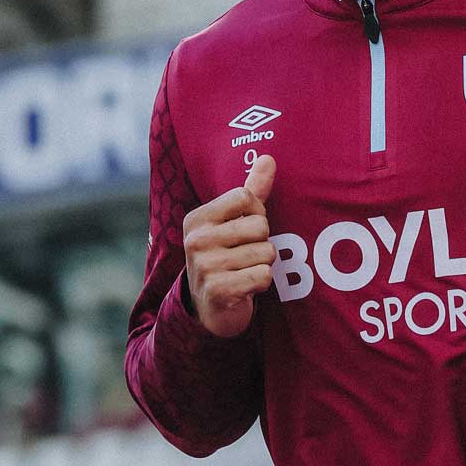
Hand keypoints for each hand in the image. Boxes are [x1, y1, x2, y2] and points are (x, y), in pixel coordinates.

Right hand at [181, 156, 276, 337]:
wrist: (209, 307)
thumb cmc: (226, 255)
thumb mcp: (234, 221)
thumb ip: (252, 190)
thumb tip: (269, 158)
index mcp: (197, 218)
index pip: (246, 196)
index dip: (257, 212)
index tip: (247, 228)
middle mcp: (195, 240)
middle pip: (260, 225)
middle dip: (263, 241)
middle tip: (245, 254)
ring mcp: (204, 267)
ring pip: (266, 252)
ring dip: (264, 264)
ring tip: (245, 270)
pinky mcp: (218, 291)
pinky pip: (264, 275)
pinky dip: (262, 282)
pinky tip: (246, 286)